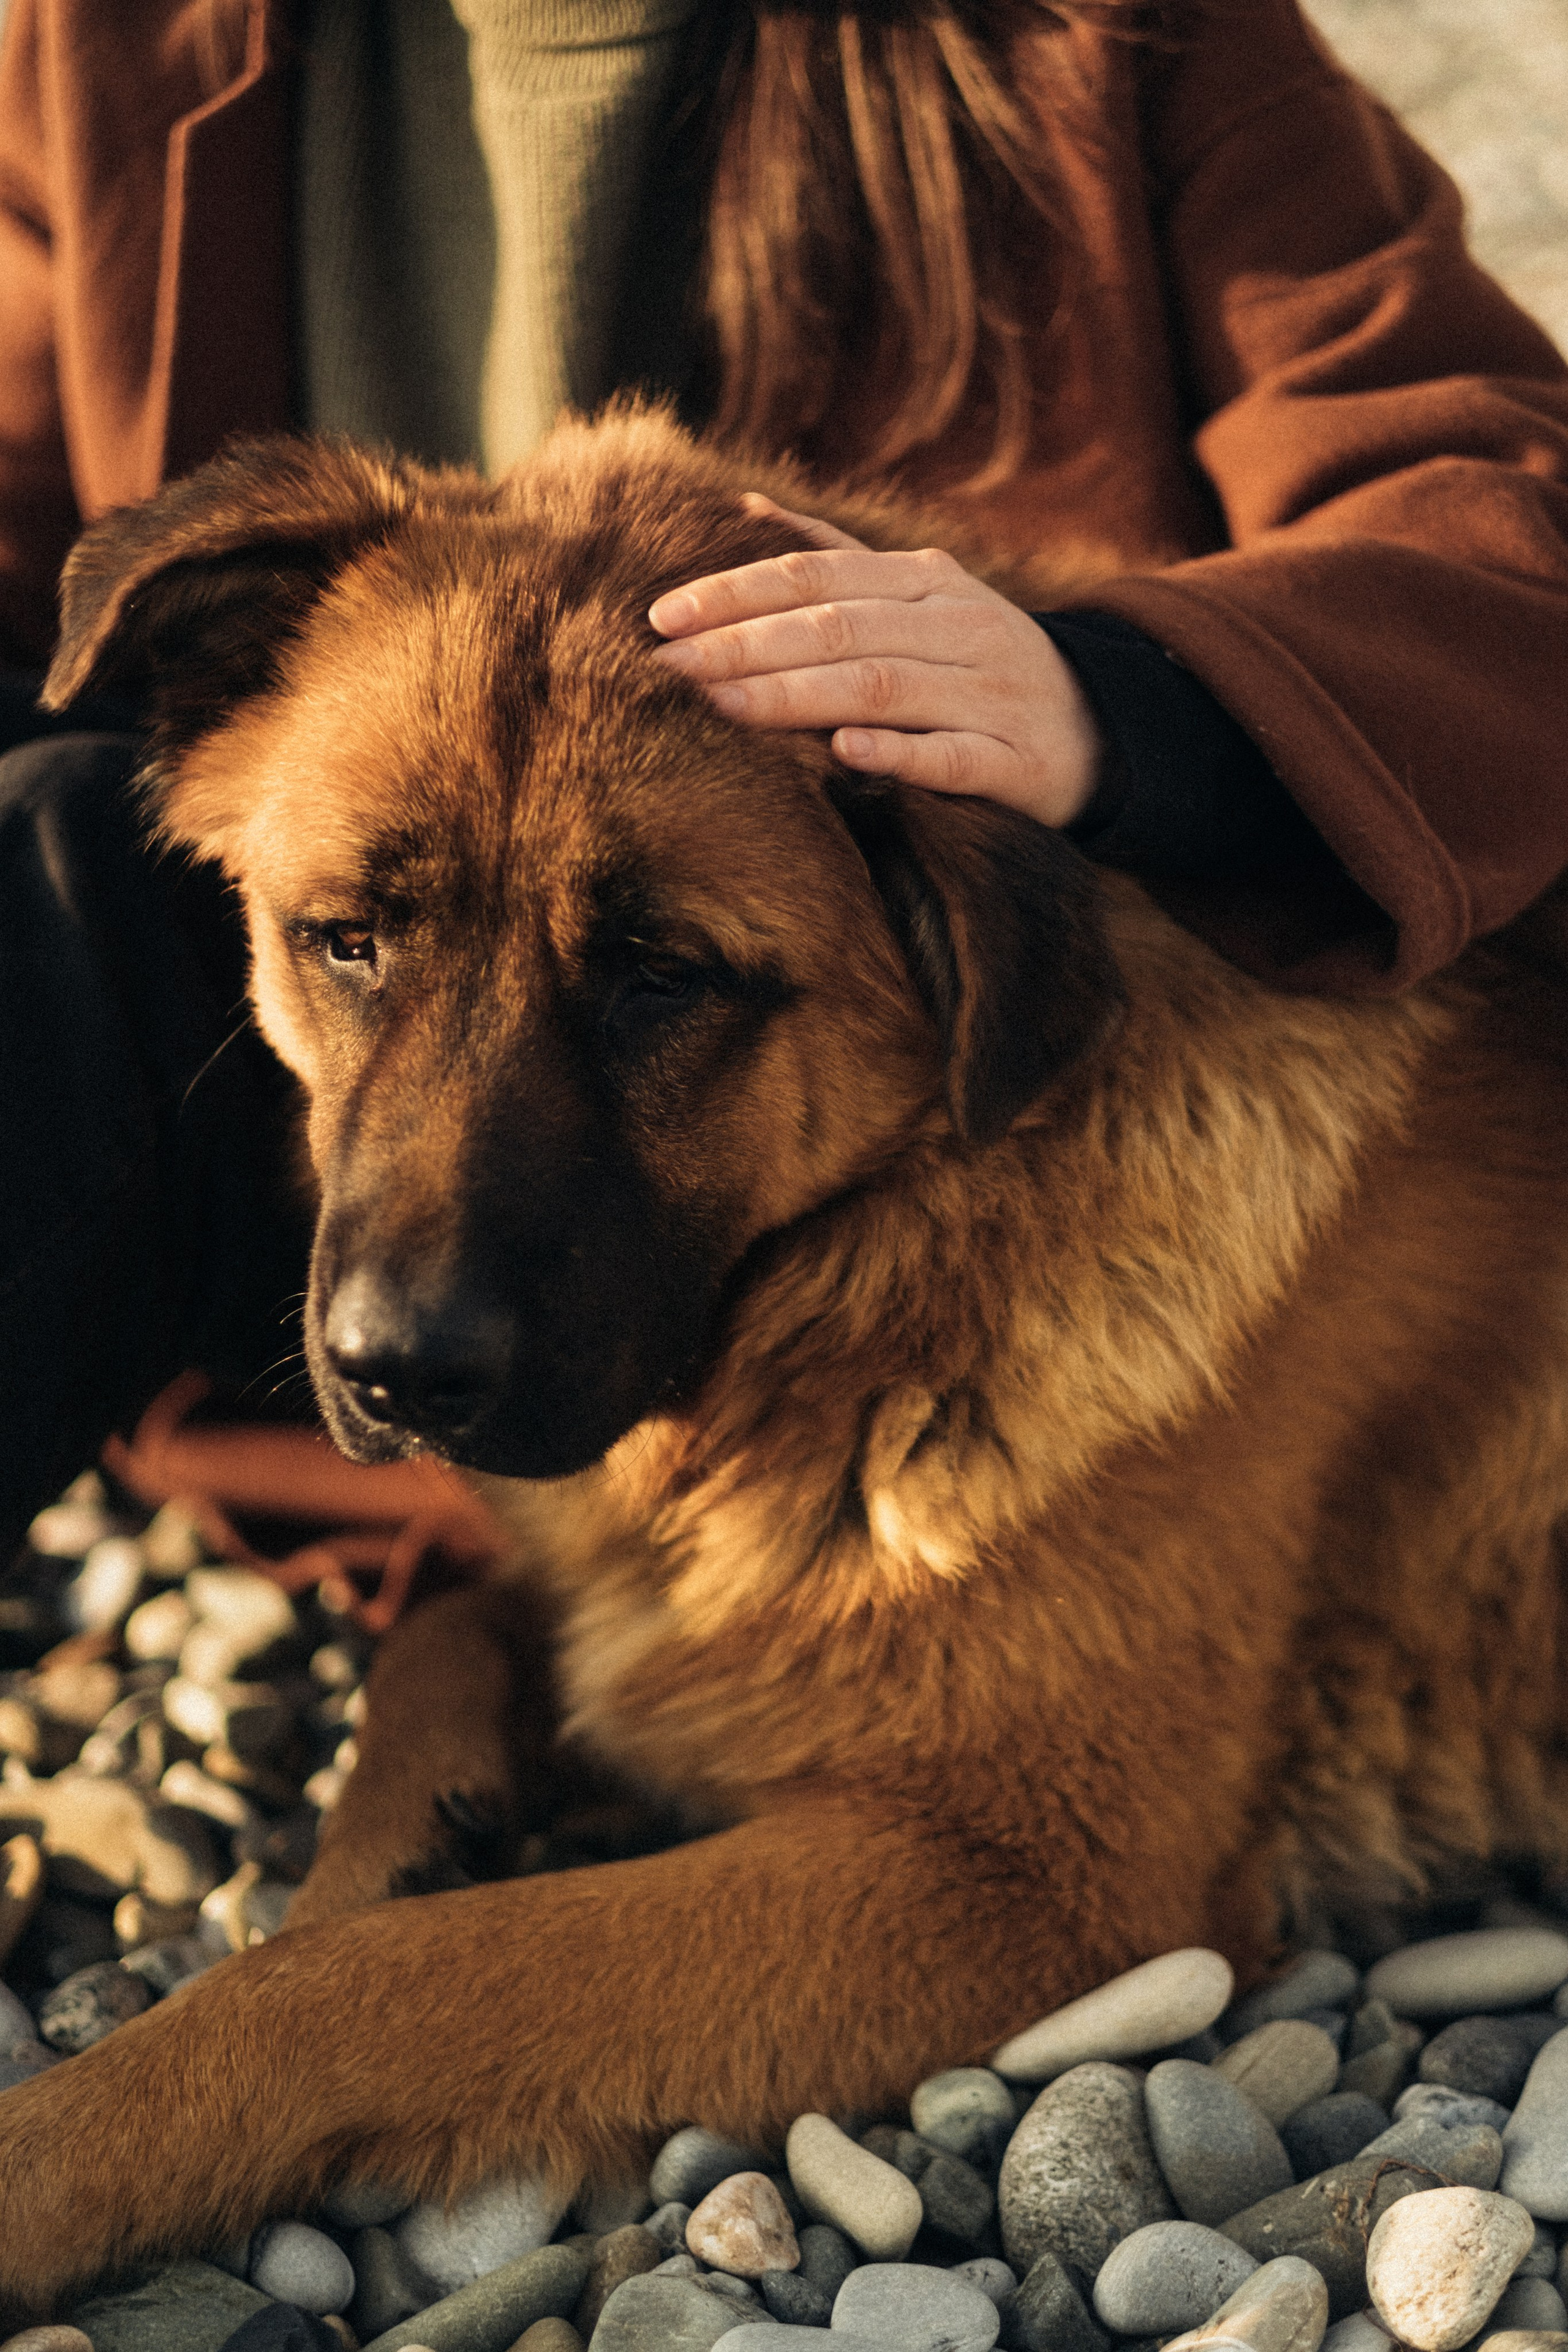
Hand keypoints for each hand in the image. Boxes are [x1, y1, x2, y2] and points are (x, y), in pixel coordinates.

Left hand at [649, 495, 1103, 827]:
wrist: (1100, 731)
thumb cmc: (981, 664)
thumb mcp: (924, 596)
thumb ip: (840, 557)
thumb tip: (749, 508)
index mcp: (927, 582)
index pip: (816, 576)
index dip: (736, 592)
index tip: (661, 617)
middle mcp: (960, 626)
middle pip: (838, 628)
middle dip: (746, 646)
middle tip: (669, 667)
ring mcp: (990, 693)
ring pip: (883, 687)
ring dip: (798, 696)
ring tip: (724, 706)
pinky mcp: (1016, 761)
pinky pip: (953, 755)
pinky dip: (899, 752)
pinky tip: (844, 752)